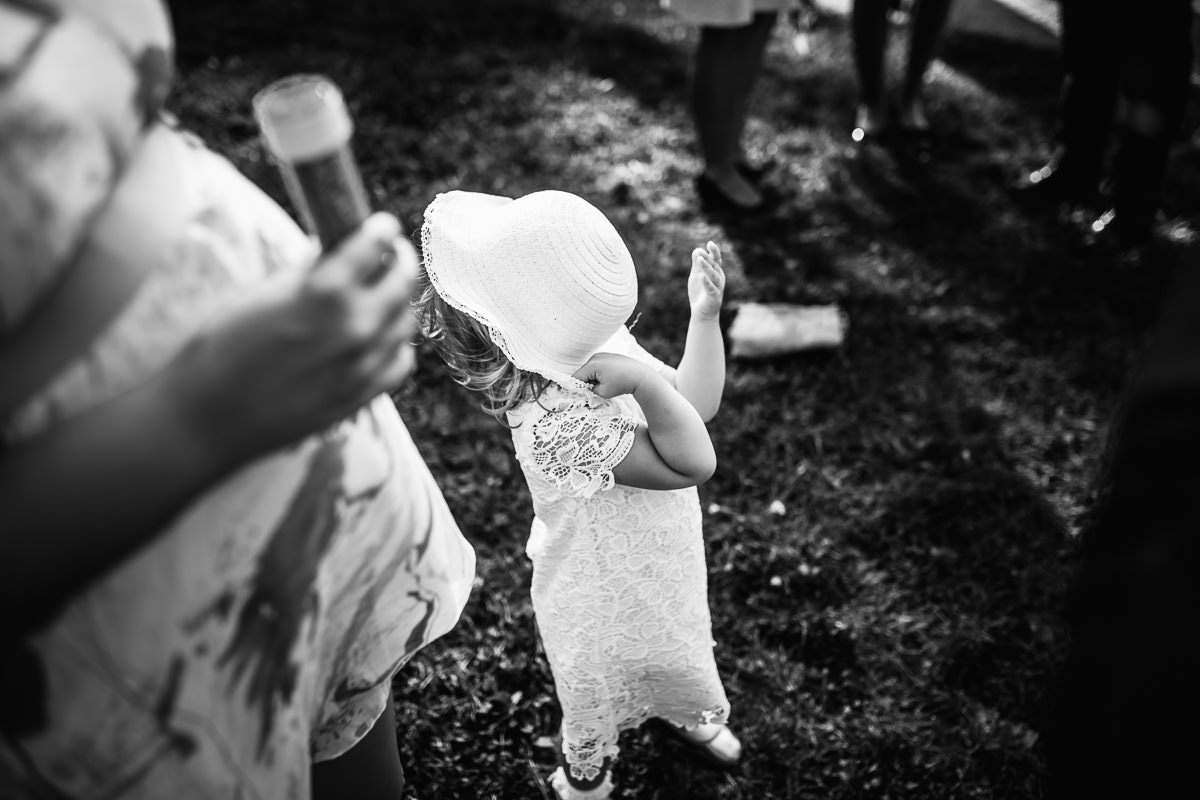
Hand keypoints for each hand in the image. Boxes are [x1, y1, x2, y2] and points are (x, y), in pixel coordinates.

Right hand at [164, 212, 419, 461]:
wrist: (208, 416)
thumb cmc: (220, 349)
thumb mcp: (261, 294)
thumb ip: (307, 273)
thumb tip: (334, 252)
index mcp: (326, 291)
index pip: (375, 245)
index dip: (382, 230)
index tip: (383, 225)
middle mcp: (356, 326)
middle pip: (402, 283)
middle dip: (399, 262)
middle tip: (392, 256)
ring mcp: (364, 365)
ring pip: (405, 322)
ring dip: (398, 303)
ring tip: (383, 296)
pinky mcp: (363, 396)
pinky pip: (401, 362)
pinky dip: (396, 346)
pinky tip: (380, 339)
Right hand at [572, 352, 653, 398]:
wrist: (641, 376)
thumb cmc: (623, 384)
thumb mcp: (603, 392)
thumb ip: (590, 391)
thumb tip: (585, 390)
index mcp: (592, 364)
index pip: (577, 377)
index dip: (576, 388)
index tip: (579, 396)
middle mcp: (596, 357)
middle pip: (584, 373)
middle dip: (587, 383)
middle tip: (594, 393)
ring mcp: (603, 355)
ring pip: (591, 370)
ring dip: (594, 379)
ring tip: (605, 386)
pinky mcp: (609, 357)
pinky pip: (599, 367)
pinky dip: (601, 375)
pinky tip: (610, 380)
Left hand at [688, 240, 724, 321]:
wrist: (703, 313)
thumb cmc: (700, 293)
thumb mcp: (696, 276)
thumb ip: (696, 264)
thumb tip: (697, 250)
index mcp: (716, 272)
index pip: (716, 260)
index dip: (714, 251)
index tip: (709, 243)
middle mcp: (719, 278)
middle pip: (714, 266)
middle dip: (708, 258)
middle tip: (700, 253)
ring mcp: (717, 288)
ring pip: (713, 276)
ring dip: (707, 267)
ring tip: (699, 260)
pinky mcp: (714, 297)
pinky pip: (711, 289)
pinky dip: (707, 283)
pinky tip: (702, 277)